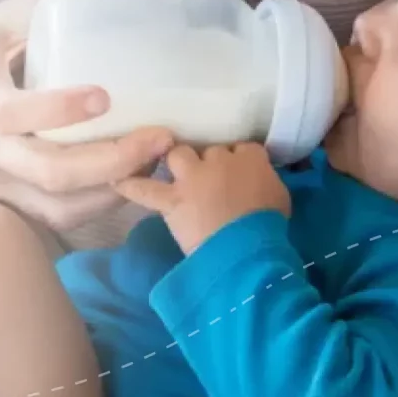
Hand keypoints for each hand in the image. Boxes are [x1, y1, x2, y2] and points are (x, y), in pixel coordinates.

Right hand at [0, 0, 173, 230]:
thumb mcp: (15, 10)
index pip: (12, 113)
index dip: (59, 109)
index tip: (106, 96)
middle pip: (47, 173)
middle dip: (111, 162)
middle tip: (160, 139)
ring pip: (58, 206)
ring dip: (114, 191)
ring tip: (156, 162)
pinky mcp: (6, 197)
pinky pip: (58, 215)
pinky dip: (101, 204)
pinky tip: (133, 179)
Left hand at [115, 143, 289, 253]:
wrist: (246, 248)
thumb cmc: (269, 226)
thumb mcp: (280, 196)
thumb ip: (265, 180)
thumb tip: (257, 181)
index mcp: (250, 157)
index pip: (241, 148)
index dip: (238, 160)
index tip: (238, 174)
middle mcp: (218, 159)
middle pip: (209, 149)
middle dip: (208, 161)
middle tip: (211, 179)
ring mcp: (192, 177)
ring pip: (178, 155)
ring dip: (177, 162)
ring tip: (177, 173)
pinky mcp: (172, 200)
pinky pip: (144, 189)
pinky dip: (131, 185)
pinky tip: (117, 180)